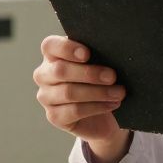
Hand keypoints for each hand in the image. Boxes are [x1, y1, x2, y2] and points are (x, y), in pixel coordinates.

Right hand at [33, 35, 130, 162]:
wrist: (103, 114)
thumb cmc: (100, 82)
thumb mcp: (99, 64)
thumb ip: (97, 55)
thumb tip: (110, 53)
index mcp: (52, 55)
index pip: (50, 46)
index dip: (67, 48)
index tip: (87, 54)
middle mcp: (44, 75)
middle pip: (60, 71)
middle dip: (89, 73)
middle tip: (112, 76)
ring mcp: (46, 97)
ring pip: (69, 92)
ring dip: (98, 92)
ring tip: (118, 93)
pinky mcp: (54, 117)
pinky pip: (74, 111)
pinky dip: (96, 107)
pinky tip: (111, 104)